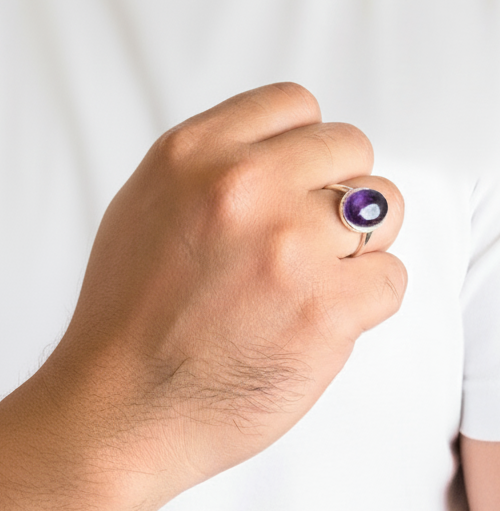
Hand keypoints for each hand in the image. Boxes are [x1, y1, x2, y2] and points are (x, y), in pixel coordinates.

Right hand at [44, 83, 405, 499]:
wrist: (119, 406)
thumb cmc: (126, 313)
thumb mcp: (143, 201)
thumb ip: (210, 163)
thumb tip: (279, 147)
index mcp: (194, 152)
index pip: (294, 103)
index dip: (302, 143)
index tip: (295, 177)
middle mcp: (243, 186)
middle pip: (349, 146)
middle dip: (336, 187)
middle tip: (307, 233)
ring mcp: (288, 245)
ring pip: (383, 207)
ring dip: (360, 239)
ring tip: (318, 273)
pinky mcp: (325, 308)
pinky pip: (391, 277)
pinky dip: (365, 300)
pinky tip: (318, 318)